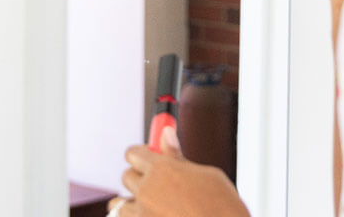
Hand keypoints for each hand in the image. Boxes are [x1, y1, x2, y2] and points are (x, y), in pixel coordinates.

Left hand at [114, 126, 248, 216]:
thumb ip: (179, 157)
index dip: (141, 154)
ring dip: (131, 202)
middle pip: (127, 177)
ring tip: (152, 206)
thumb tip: (166, 134)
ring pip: (120, 204)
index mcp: (162, 169)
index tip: (149, 156)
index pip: (133, 153)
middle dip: (140, 177)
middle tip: (158, 183)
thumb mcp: (205, 175)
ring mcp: (142, 215)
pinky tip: (156, 216)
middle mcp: (147, 191)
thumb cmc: (222, 205)